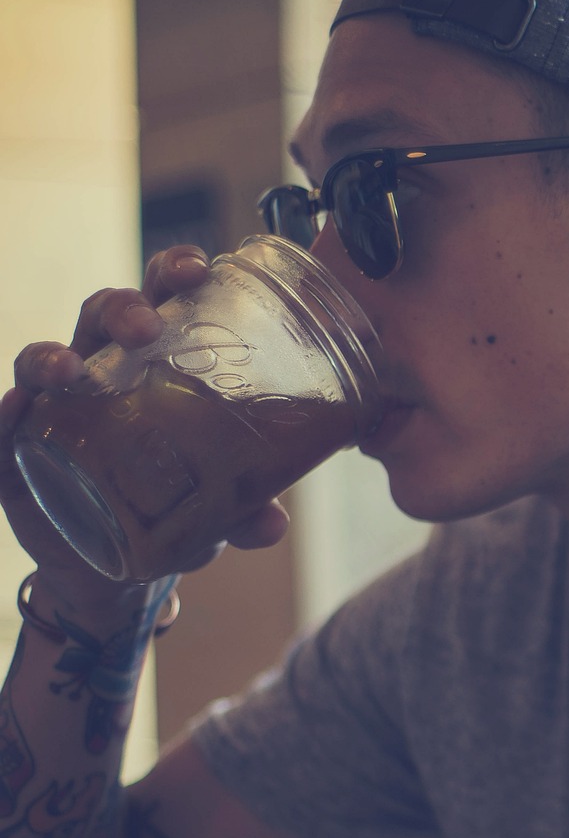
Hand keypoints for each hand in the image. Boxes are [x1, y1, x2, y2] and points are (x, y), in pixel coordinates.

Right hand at [0, 246, 292, 609]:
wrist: (116, 567)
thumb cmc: (172, 508)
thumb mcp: (218, 510)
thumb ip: (244, 510)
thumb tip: (273, 525)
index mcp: (159, 362)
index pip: (163, 298)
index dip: (174, 272)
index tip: (198, 269)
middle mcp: (103, 372)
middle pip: (103, 314)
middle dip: (121, 308)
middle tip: (145, 327)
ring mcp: (57, 407)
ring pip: (41, 359)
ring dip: (51, 357)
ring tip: (67, 369)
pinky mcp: (19, 449)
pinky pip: (6, 423)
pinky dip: (10, 411)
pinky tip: (22, 407)